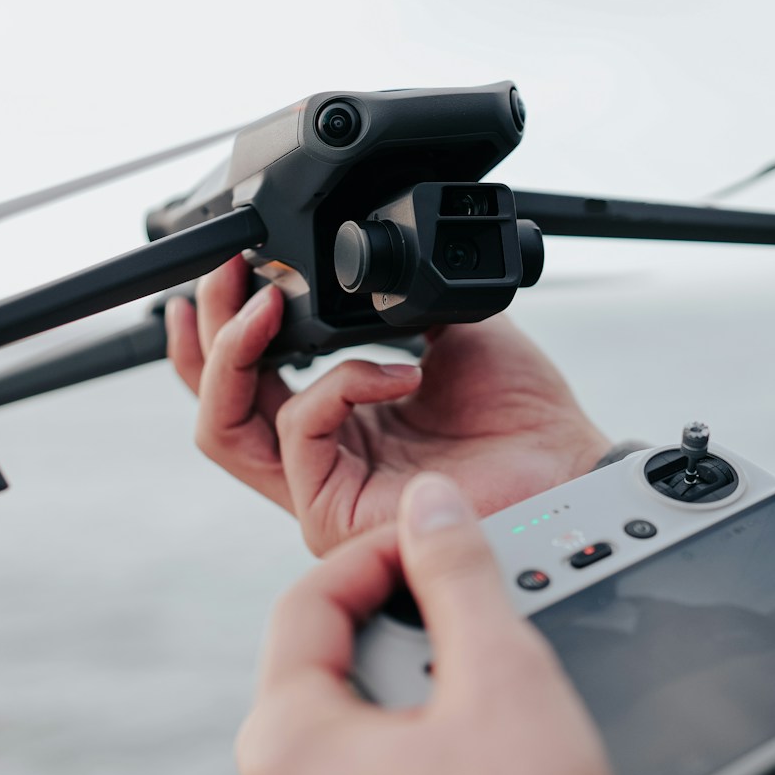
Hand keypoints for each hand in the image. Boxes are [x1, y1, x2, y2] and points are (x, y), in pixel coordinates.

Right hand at [165, 257, 611, 553]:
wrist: (566, 463)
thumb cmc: (522, 415)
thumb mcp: (447, 330)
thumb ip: (390, 302)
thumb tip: (352, 262)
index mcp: (337, 419)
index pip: (245, 380)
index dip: (220, 326)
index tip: (231, 264)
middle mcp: (319, 457)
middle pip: (216, 404)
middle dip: (208, 332)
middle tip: (229, 276)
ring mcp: (320, 490)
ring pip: (226, 428)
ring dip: (236, 354)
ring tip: (265, 304)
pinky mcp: (334, 512)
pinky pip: (302, 433)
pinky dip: (339, 385)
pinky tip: (397, 371)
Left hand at [238, 473, 630, 774]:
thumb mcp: (500, 675)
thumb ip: (459, 576)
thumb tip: (431, 504)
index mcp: (288, 746)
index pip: (307, 605)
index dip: (379, 555)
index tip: (440, 539)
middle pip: (325, 675)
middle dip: (399, 628)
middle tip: (471, 606)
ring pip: (354, 747)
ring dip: (415, 702)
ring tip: (491, 688)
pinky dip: (422, 771)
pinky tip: (489, 774)